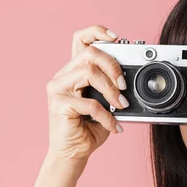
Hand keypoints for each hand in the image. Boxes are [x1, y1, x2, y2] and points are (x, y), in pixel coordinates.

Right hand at [45, 25, 128, 161]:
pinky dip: (107, 116)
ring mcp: (57, 89)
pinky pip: (89, 103)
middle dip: (113, 67)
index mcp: (73, 71)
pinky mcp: (58, 104)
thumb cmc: (89, 129)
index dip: (97, 32)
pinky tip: (114, 126)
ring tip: (120, 105)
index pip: (80, 39)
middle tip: (124, 86)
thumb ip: (112, 88)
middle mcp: (62, 76)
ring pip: (88, 72)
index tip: (116, 38)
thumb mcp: (106, 104)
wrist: (73, 154)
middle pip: (89, 53)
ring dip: (111, 90)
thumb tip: (130, 79)